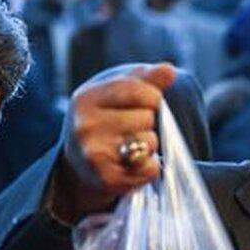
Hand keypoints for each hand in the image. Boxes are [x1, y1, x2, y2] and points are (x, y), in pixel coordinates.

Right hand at [51, 63, 176, 221]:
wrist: (81, 165)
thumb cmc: (105, 121)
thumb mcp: (118, 94)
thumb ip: (146, 80)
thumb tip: (168, 70)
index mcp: (86, 98)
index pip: (139, 90)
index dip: (153, 97)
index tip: (147, 102)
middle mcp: (84, 125)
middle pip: (147, 117)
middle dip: (148, 123)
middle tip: (131, 130)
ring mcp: (93, 154)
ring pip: (149, 143)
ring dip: (149, 146)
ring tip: (130, 147)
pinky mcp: (106, 179)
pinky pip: (150, 169)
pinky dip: (150, 168)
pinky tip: (133, 165)